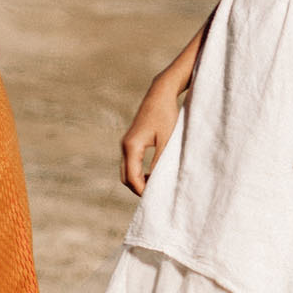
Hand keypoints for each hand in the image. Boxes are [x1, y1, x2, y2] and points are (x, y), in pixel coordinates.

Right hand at [120, 72, 184, 194]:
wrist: (160, 94)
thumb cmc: (166, 115)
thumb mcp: (167, 141)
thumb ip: (160, 162)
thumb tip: (158, 183)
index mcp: (132, 146)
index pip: (132, 178)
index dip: (142, 191)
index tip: (156, 198)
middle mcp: (125, 146)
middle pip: (125, 178)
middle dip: (138, 189)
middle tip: (157, 195)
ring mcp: (126, 143)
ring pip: (126, 171)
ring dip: (138, 181)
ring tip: (157, 186)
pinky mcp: (131, 141)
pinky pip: (130, 163)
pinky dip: (138, 173)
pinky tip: (153, 174)